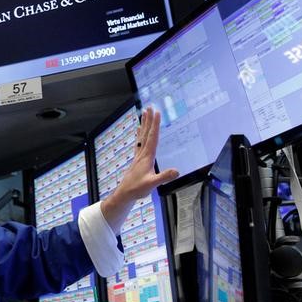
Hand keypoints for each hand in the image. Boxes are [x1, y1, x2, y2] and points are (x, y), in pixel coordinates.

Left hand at [100, 107, 178, 229]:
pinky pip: (139, 143)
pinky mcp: (137, 160)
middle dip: (149, 120)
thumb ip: (163, 177)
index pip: (152, 138)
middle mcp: (142, 154)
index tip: (157, 113)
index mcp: (147, 157)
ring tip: (144, 113)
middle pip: (146, 134)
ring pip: (142, 137)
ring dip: (144, 125)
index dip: (155, 125)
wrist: (125, 194)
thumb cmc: (137, 189)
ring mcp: (139, 156)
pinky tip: (139, 130)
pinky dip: (140, 135)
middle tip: (150, 107)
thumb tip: (177, 171)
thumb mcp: (152, 184)